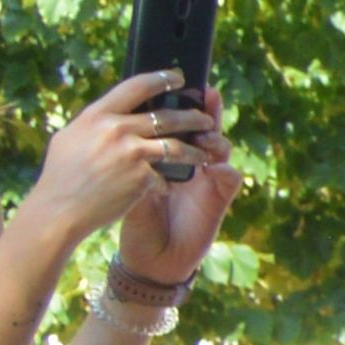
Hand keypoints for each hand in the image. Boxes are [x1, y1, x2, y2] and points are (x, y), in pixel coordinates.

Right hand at [22, 74, 216, 251]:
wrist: (58, 210)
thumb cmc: (60, 175)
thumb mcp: (70, 137)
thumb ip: (96, 123)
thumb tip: (115, 110)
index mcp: (97, 115)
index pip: (137, 86)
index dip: (162, 78)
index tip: (179, 77)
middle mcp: (117, 129)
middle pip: (167, 116)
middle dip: (193, 117)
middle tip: (206, 119)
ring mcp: (131, 153)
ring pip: (177, 146)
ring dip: (196, 150)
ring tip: (206, 153)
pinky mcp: (141, 177)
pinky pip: (165, 175)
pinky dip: (167, 182)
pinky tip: (170, 186)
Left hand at [120, 92, 242, 279]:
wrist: (150, 260)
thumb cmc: (135, 222)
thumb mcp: (126, 186)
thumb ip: (127, 160)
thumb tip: (114, 130)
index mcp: (166, 156)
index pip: (175, 124)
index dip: (179, 104)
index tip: (175, 83)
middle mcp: (191, 163)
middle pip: (203, 128)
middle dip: (205, 110)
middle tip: (205, 95)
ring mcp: (207, 179)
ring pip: (220, 148)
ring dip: (216, 137)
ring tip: (208, 133)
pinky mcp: (219, 199)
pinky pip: (230, 177)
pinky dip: (225, 168)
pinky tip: (217, 165)